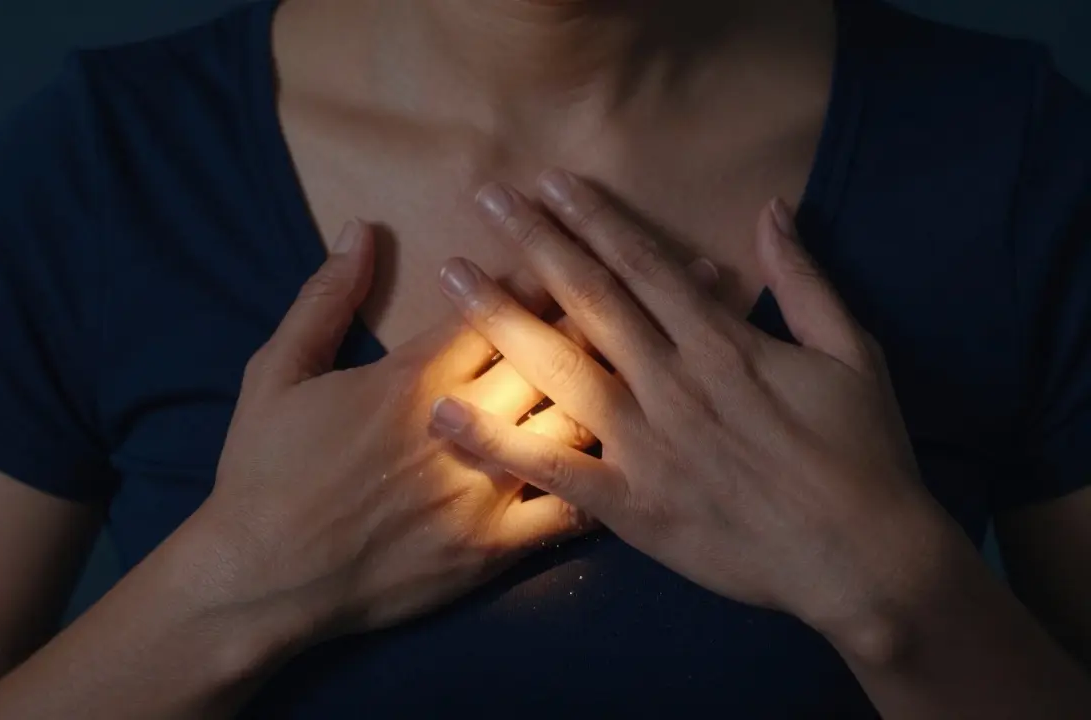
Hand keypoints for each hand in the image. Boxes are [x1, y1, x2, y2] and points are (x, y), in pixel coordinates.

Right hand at [187, 220, 599, 645]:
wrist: (259, 579)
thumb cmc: (262, 470)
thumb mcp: (275, 372)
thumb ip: (324, 297)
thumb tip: (362, 227)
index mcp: (413, 378)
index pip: (499, 308)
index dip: (539, 276)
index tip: (568, 254)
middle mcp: (461, 426)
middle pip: (550, 357)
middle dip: (590, 322)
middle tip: (624, 301)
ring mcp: (482, 491)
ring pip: (573, 426)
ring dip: (605, 393)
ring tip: (634, 371)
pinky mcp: (492, 550)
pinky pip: (568, 512)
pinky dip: (599, 481)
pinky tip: (621, 461)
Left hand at [428, 171, 952, 639]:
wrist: (865, 560)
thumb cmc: (864, 454)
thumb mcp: (852, 353)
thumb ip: (802, 280)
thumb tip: (771, 209)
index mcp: (723, 344)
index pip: (643, 264)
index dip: (593, 217)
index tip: (549, 182)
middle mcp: (674, 382)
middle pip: (591, 298)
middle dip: (535, 242)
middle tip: (486, 198)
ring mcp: (647, 444)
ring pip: (560, 368)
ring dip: (501, 317)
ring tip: (452, 275)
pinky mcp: (632, 506)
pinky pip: (554, 470)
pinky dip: (498, 443)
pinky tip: (445, 415)